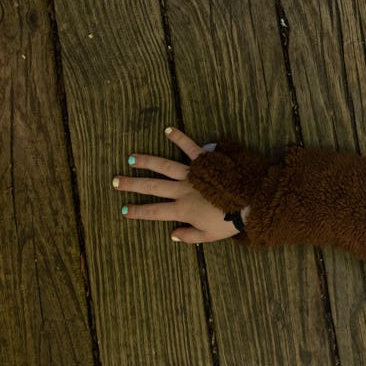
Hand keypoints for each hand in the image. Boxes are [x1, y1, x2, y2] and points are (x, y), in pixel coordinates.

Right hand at [114, 127, 241, 242]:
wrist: (251, 205)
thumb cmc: (231, 222)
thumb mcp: (209, 236)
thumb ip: (189, 236)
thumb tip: (172, 234)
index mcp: (183, 210)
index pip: (155, 212)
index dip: (137, 211)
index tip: (123, 210)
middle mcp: (183, 191)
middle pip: (152, 187)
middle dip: (132, 184)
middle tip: (115, 181)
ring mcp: (193, 175)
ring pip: (164, 167)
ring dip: (146, 162)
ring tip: (131, 159)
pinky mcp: (205, 162)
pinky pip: (191, 148)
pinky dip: (180, 138)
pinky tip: (168, 130)